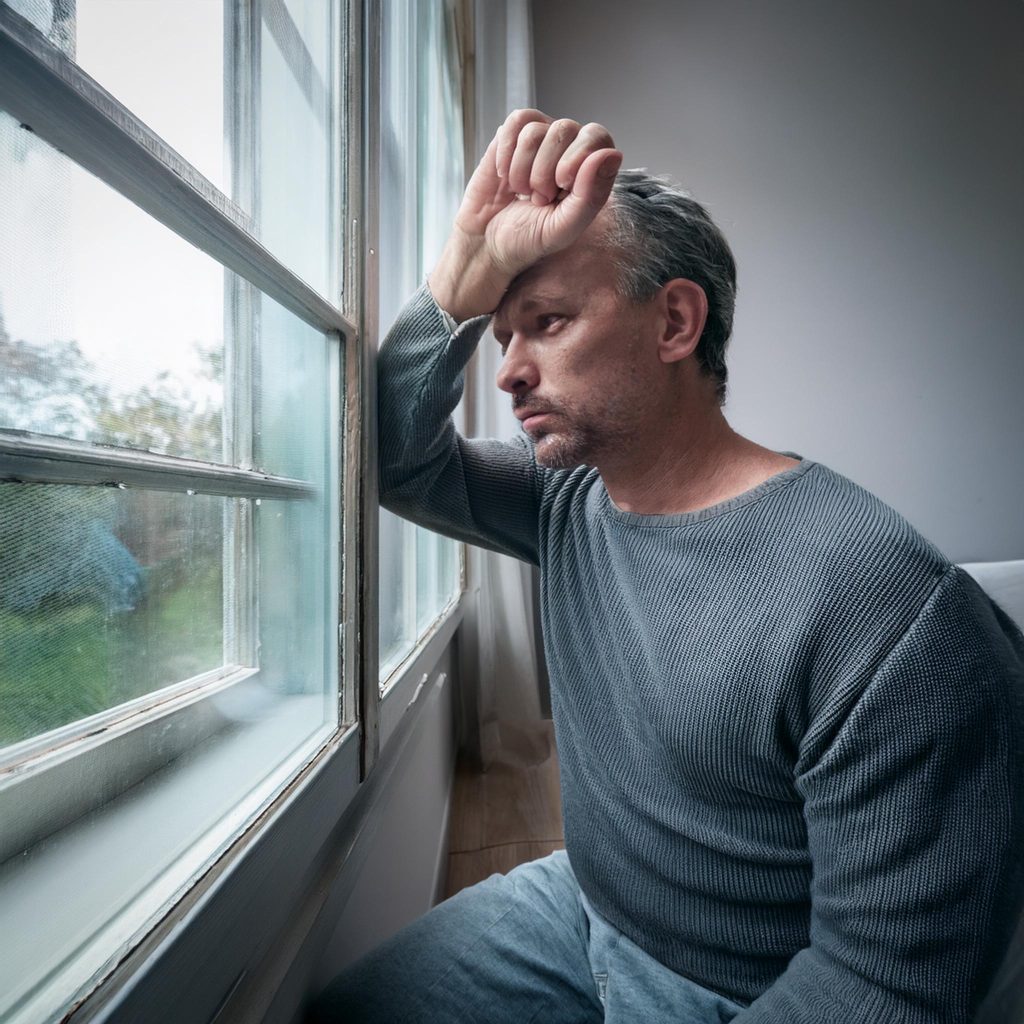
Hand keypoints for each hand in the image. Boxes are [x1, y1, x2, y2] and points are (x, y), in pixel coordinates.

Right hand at [429, 110, 621, 320]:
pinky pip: (515, 122)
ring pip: (536, 130)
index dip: (577, 157)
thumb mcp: (564, 227)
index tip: (561, 186)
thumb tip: (611, 155)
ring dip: (522, 168)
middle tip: (538, 198)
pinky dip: (507, 151)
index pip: (597, 137)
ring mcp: (541, 138)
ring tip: (522, 191)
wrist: (487, 241)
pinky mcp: (513, 135)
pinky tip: (505, 174)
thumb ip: (591, 195)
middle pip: (564, 129)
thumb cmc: (530, 238)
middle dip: (544, 171)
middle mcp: (569, 148)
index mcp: (590, 170)